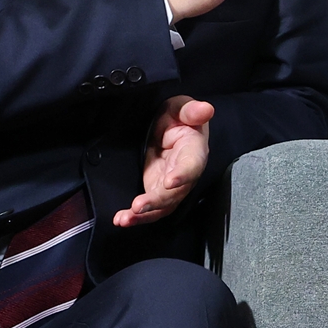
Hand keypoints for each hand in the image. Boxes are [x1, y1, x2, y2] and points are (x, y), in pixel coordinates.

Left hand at [114, 95, 212, 226]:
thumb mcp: (181, 108)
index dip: (183, 175)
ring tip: (125, 219)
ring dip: (144, 215)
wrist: (169, 128)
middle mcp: (185, 174)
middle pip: (175, 193)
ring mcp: (171, 186)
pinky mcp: (157, 191)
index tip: (170, 182)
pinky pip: (150, 209)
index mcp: (194, 151)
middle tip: (138, 206)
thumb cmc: (178, 118)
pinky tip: (121, 220)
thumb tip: (205, 109)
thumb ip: (190, 110)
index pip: (192, 165)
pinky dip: (136, 217)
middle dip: (157, 201)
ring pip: (162, 206)